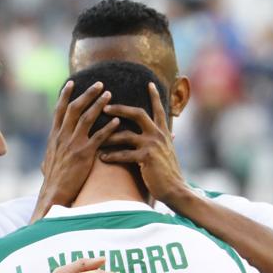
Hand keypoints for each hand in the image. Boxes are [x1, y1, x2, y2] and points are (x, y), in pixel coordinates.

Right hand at [32, 81, 119, 220]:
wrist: (53, 194)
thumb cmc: (53, 180)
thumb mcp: (48, 162)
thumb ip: (52, 153)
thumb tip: (48, 154)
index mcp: (54, 136)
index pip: (59, 110)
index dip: (65, 95)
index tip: (72, 83)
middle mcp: (62, 136)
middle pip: (74, 108)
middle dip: (87, 94)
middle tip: (99, 84)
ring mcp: (73, 144)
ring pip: (87, 118)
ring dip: (98, 104)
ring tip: (110, 95)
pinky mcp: (84, 154)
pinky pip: (98, 137)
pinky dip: (108, 128)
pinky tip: (117, 121)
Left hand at [98, 82, 190, 204]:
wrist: (175, 189)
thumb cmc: (168, 173)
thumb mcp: (169, 152)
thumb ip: (165, 141)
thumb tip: (170, 134)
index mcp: (163, 132)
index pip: (159, 109)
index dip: (154, 96)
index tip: (150, 83)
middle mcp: (158, 135)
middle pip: (138, 113)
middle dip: (120, 108)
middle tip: (105, 106)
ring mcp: (152, 145)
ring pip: (126, 134)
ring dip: (109, 136)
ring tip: (96, 138)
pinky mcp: (146, 158)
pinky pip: (124, 154)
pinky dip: (112, 156)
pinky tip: (102, 158)